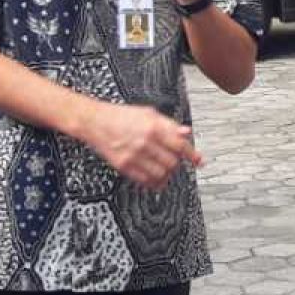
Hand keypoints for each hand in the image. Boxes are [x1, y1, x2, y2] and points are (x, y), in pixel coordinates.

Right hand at [82, 99, 203, 189]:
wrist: (95, 121)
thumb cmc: (121, 115)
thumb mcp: (148, 113)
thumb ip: (169, 124)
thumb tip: (186, 132)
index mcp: (154, 127)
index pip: (180, 145)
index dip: (193, 155)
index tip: (199, 161)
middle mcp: (145, 142)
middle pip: (172, 162)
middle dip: (177, 163)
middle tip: (176, 161)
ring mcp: (134, 155)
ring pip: (161, 173)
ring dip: (167, 174)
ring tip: (166, 171)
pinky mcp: (123, 165)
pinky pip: (144, 179)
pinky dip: (153, 181)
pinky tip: (155, 179)